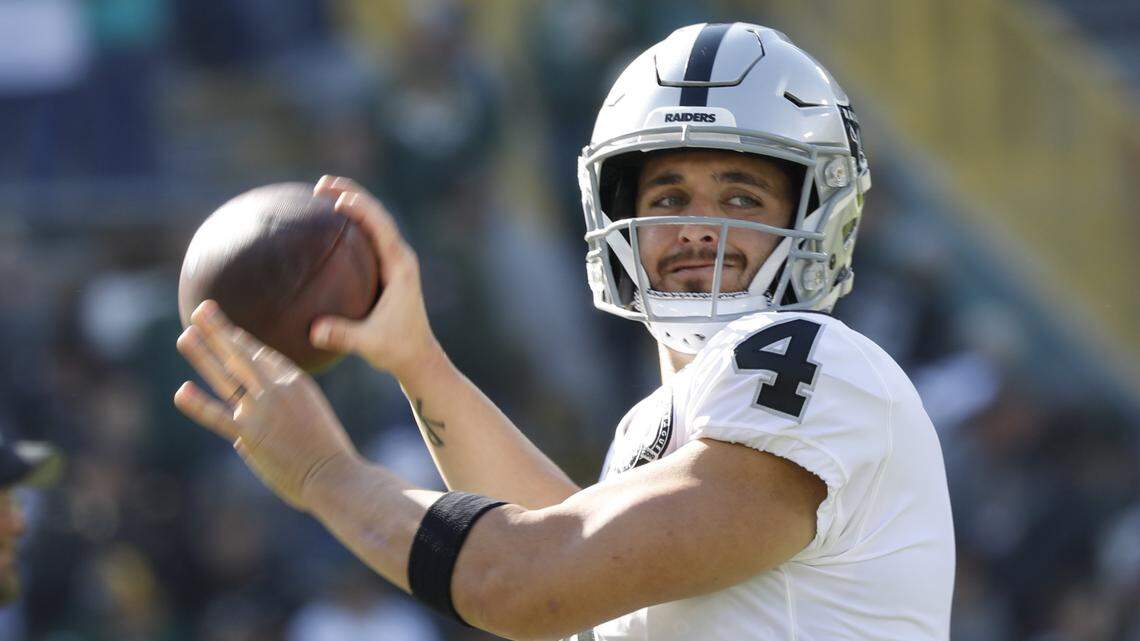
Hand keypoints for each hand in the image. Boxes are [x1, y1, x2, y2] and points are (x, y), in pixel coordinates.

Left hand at [174, 300, 359, 510]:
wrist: (334, 475)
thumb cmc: (328, 454)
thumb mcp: (311, 420)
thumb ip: (275, 422)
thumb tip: (239, 438)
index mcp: (296, 382)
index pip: (262, 355)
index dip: (240, 340)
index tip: (225, 329)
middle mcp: (277, 389)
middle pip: (241, 355)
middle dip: (219, 331)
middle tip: (201, 309)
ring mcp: (261, 410)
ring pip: (226, 376)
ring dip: (203, 354)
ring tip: (185, 336)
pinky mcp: (249, 434)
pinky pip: (217, 416)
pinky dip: (198, 404)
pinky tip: (182, 391)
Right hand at [309, 176, 440, 379]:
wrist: (418, 356)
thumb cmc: (398, 349)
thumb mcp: (369, 344)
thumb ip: (343, 335)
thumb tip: (314, 331)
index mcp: (400, 267)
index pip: (382, 228)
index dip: (362, 209)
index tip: (339, 199)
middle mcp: (400, 258)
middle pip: (377, 215)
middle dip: (351, 194)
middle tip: (320, 184)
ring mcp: (395, 261)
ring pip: (374, 222)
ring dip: (351, 203)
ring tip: (321, 192)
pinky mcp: (387, 268)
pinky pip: (369, 237)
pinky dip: (350, 224)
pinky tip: (326, 225)